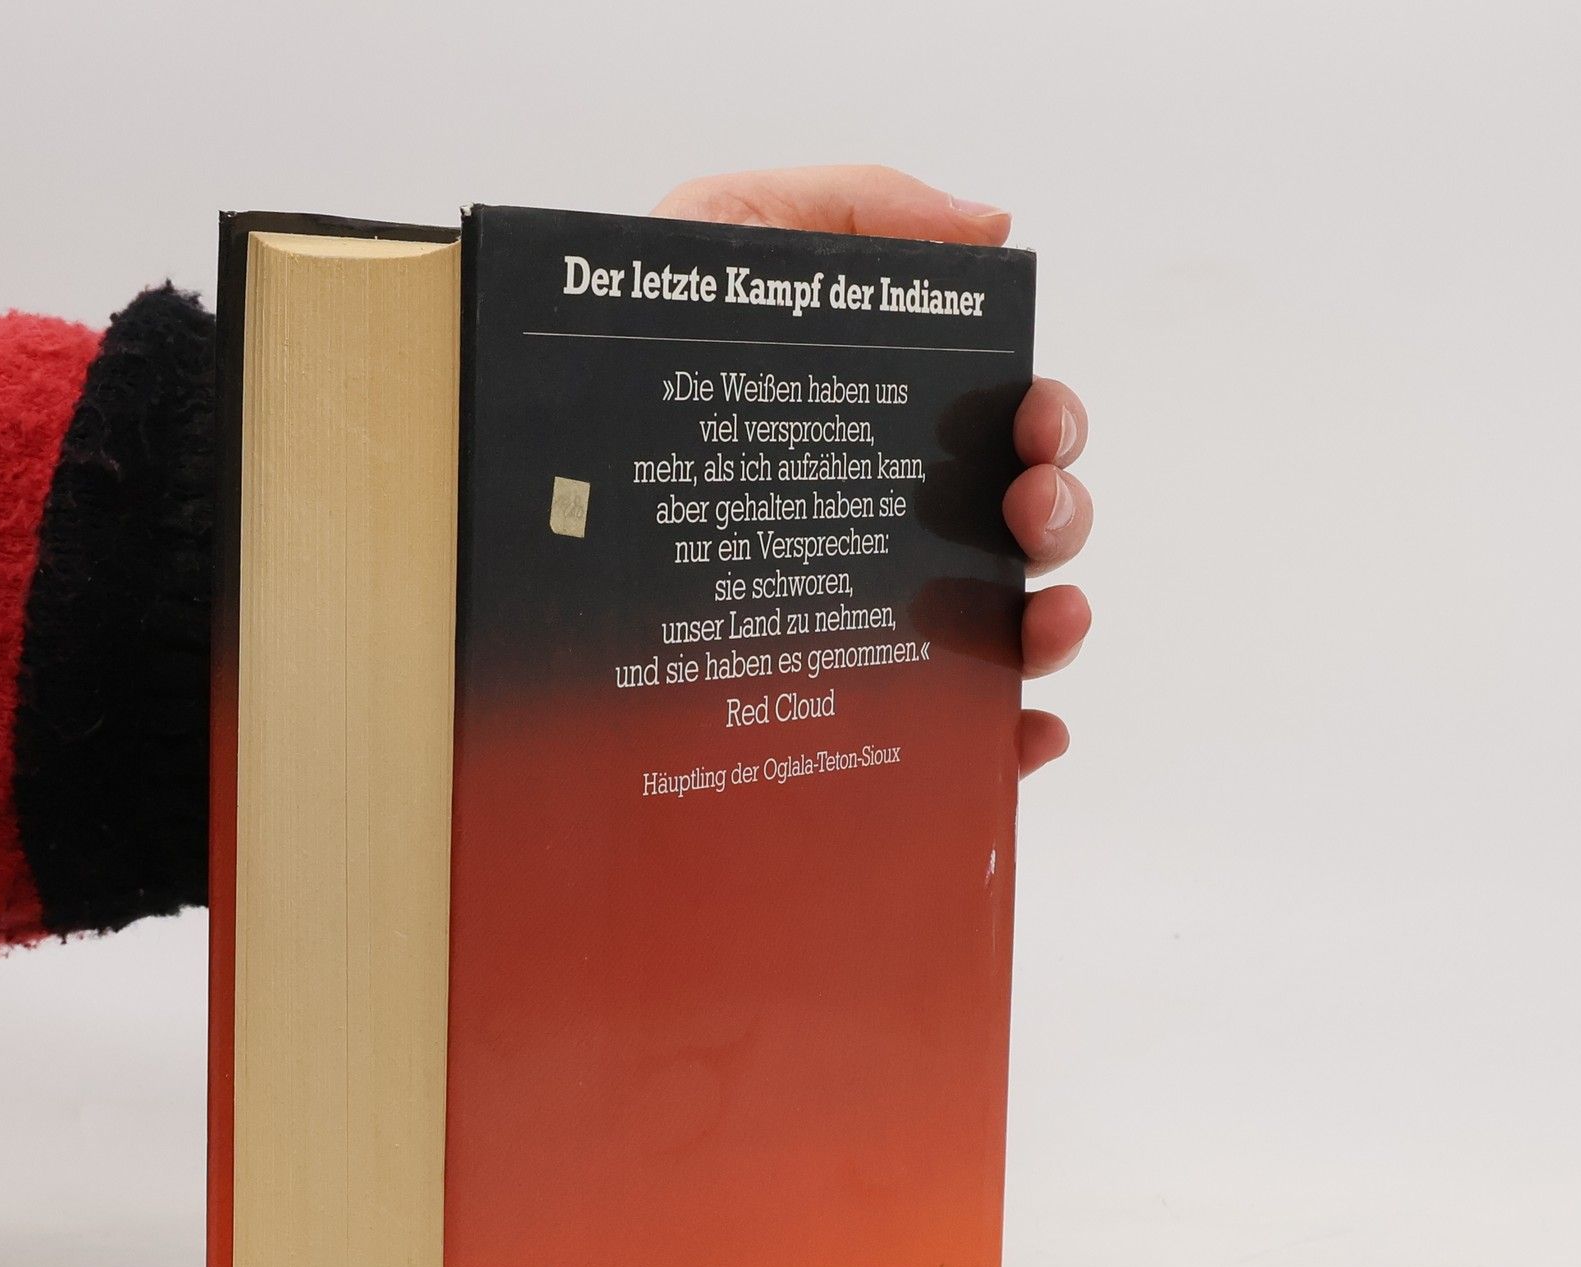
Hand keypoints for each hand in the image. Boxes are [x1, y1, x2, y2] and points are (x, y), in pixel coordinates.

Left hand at [654, 166, 1090, 775]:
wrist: (521, 465)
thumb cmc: (615, 352)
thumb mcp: (721, 234)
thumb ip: (851, 208)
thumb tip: (989, 228)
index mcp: (882, 431)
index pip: (1001, 429)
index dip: (1047, 422)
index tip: (1033, 426)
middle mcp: (888, 528)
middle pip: (1021, 529)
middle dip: (1059, 517)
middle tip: (1026, 514)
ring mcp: (865, 621)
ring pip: (1002, 634)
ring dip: (1053, 627)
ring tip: (1041, 622)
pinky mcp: (828, 703)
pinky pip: (941, 736)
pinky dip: (1008, 743)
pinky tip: (1024, 736)